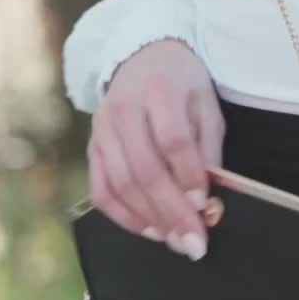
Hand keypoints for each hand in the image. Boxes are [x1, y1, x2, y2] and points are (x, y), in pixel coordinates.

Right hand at [88, 38, 224, 257]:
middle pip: (144, 169)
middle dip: (171, 212)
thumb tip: (207, 199)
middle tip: (193, 243)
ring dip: (149, 220)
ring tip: (175, 241)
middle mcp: (124, 110)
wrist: (140, 55)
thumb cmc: (181, 83)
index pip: (172, 139)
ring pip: (121, 185)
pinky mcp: (91, 147)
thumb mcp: (205, 103)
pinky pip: (101, 190)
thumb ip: (207, 147)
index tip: (205, 206)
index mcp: (159, 91)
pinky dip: (123, 217)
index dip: (189, 176)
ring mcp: (102, 130)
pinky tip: (148, 230)